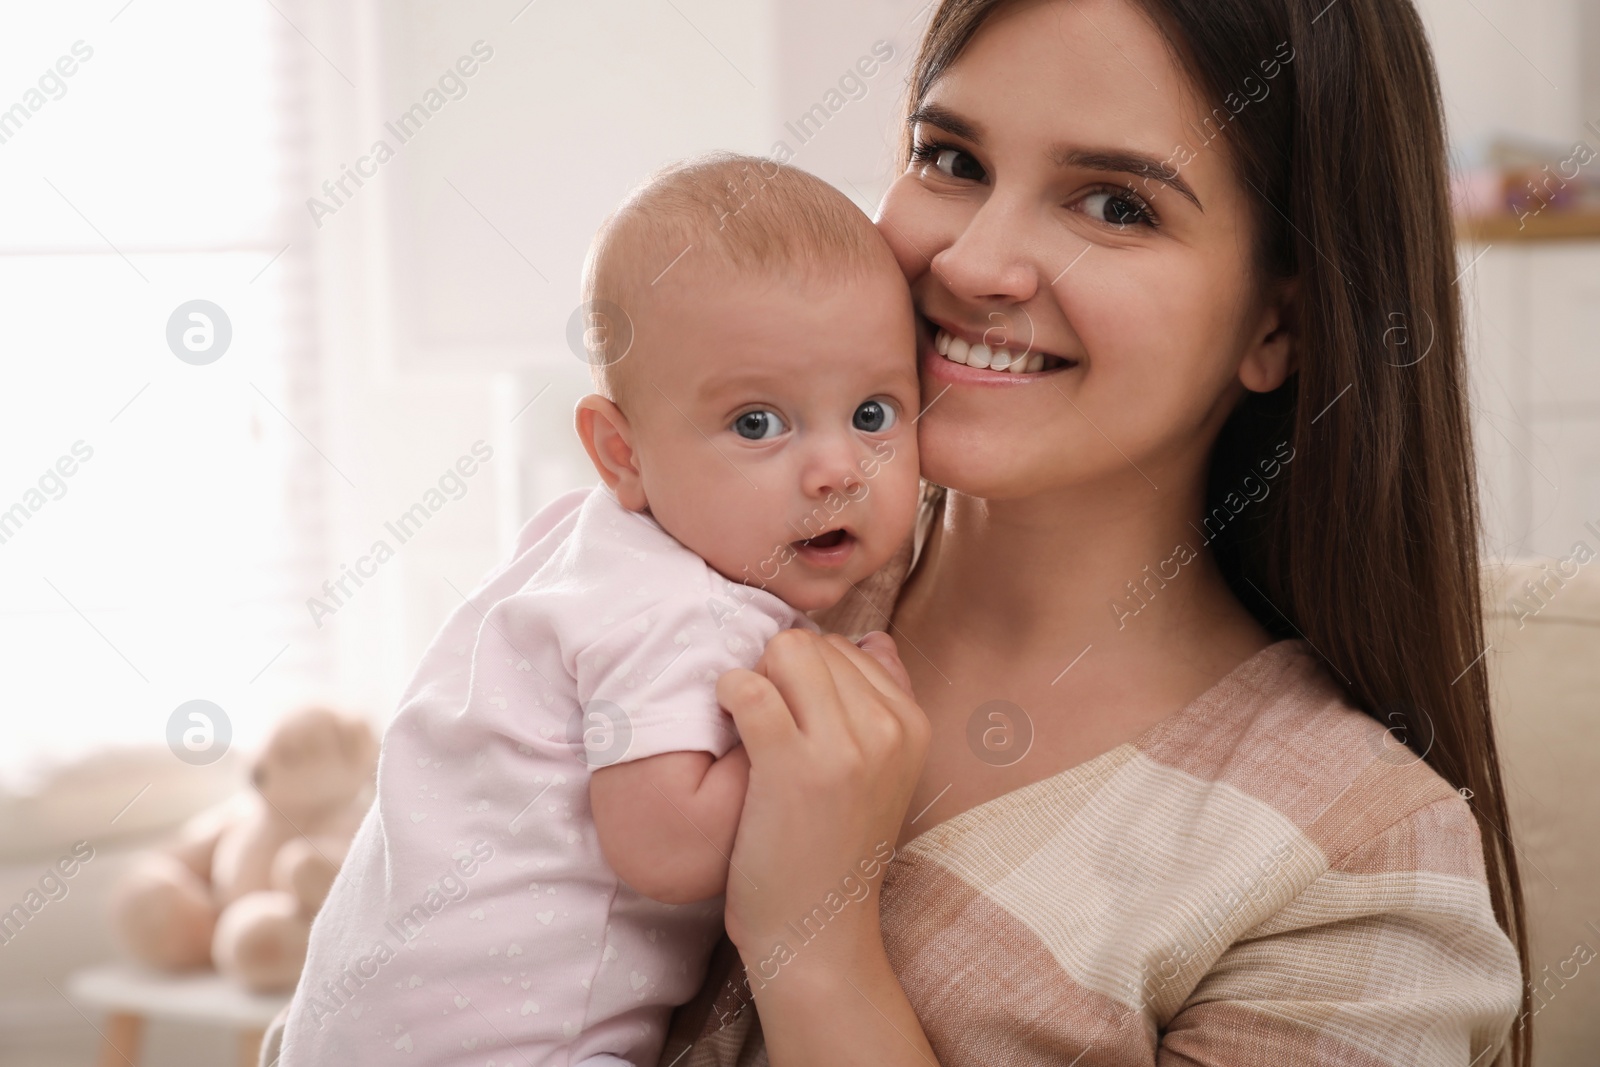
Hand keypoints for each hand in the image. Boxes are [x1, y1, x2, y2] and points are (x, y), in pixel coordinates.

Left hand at [714, 629, 927, 969]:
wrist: (816, 930)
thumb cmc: (835, 848)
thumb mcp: (885, 772)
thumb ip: (885, 699)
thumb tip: (871, 638)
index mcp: (912, 726)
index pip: (846, 647)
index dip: (805, 673)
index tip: (790, 712)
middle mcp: (887, 730)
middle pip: (812, 644)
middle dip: (777, 671)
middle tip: (763, 718)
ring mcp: (843, 748)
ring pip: (785, 653)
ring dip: (753, 679)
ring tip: (747, 723)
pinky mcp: (791, 767)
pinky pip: (749, 688)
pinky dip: (728, 693)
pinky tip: (727, 721)